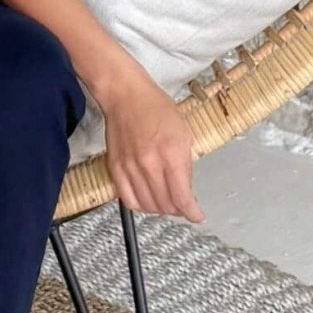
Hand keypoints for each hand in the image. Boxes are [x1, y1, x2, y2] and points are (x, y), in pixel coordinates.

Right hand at [96, 67, 204, 223]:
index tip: (196, 216)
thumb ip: (185, 164)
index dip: (192, 212)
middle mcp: (150, 164)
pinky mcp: (115, 168)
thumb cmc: (156, 109)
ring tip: (166, 203)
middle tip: (183, 206)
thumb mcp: (184, 133)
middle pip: (165, 205)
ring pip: (147, 206)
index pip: (182, 197)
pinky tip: (147, 199)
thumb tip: (185, 189)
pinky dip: (140, 205)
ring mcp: (130, 168)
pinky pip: (127, 199)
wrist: (126, 97)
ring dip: (160, 209)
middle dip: (178, 210)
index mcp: (171, 154)